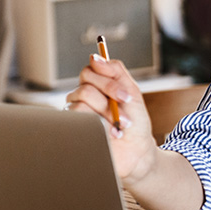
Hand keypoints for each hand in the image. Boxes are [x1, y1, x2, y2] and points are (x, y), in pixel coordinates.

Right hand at [64, 54, 157, 185]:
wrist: (137, 152)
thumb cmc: (135, 124)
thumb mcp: (132, 93)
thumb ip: (116, 72)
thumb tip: (95, 56)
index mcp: (96, 87)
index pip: (90, 70)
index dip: (108, 80)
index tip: (126, 94)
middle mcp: (83, 98)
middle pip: (85, 84)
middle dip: (110, 96)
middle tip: (127, 108)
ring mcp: (76, 114)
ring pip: (81, 100)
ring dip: (107, 113)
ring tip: (121, 126)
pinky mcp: (73, 129)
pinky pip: (77, 118)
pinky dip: (100, 125)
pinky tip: (112, 133)